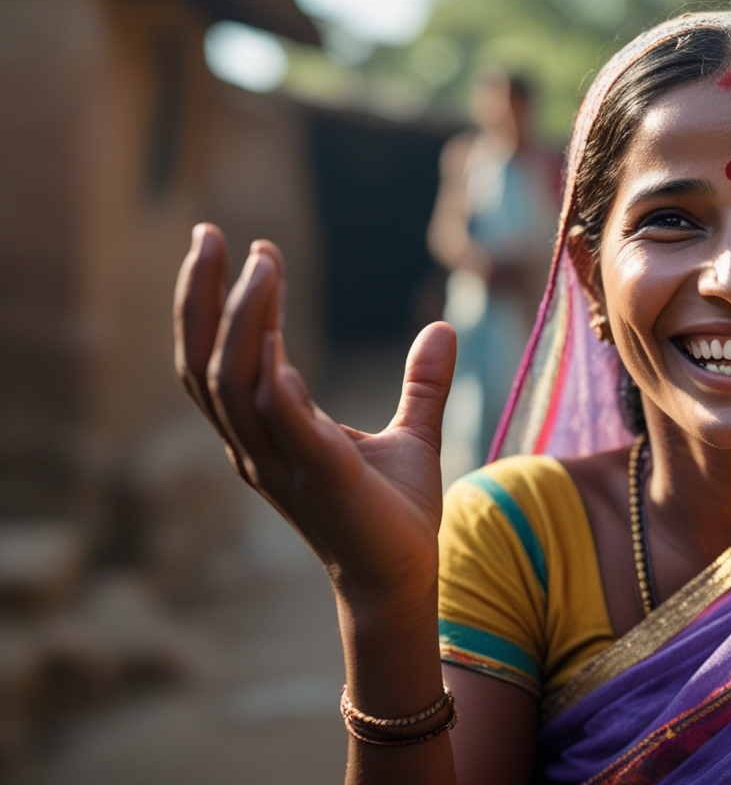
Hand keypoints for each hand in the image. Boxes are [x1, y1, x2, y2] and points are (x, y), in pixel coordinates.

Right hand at [173, 223, 456, 608]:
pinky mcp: (319, 476)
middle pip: (203, 365)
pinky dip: (272, 377)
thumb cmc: (397, 516)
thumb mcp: (413, 436)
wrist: (406, 581)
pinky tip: (277, 335)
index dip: (218, 306)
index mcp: (270, 436)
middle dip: (200, 298)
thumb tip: (444, 327)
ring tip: (261, 262)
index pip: (223, 361)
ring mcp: (282, 464)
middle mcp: (260, 448)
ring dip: (240, 320)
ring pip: (232, 384)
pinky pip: (278, 419)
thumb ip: (423, 384)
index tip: (239, 246)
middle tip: (209, 234)